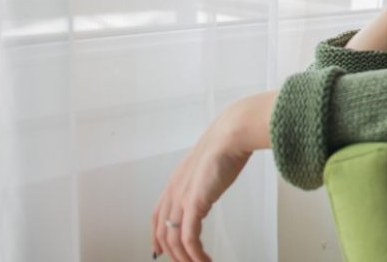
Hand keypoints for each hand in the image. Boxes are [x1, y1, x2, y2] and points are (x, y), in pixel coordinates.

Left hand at [151, 108, 251, 261]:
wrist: (230, 136)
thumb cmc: (225, 147)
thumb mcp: (207, 167)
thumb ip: (202, 180)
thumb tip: (207, 188)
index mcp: (174, 183)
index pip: (156, 217)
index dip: (156, 237)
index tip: (160, 251)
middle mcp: (173, 192)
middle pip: (162, 233)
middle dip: (172, 254)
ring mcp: (181, 198)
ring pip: (174, 240)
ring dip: (186, 258)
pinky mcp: (194, 203)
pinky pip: (189, 238)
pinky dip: (195, 254)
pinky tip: (204, 260)